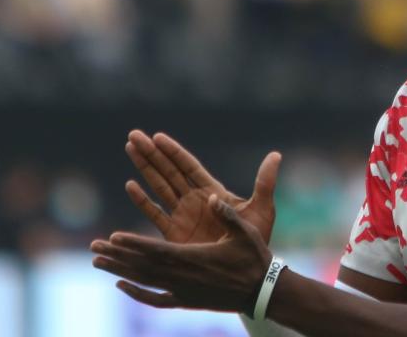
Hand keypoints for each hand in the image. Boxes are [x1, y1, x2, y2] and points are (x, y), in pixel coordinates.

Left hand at [91, 194, 271, 312]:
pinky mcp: (185, 301)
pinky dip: (136, 292)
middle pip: (143, 266)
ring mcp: (182, 291)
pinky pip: (155, 299)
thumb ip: (227, 214)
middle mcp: (183, 277)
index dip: (134, 244)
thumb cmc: (254, 258)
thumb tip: (212, 196)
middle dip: (117, 255)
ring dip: (119, 270)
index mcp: (195, 258)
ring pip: (144, 281)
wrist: (261, 292)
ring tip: (97, 262)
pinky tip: (120, 285)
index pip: (157, 251)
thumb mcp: (245, 232)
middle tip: (93, 247)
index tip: (112, 237)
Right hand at [125, 130, 281, 244]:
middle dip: (152, 154)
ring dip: (144, 168)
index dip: (173, 151)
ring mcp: (183, 215)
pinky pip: (155, 213)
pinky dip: (142, 200)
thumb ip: (264, 182)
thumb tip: (276, 154)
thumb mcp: (262, 208)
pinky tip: (130, 185)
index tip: (157, 136)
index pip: (189, 166)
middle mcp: (195, 199)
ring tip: (130, 149)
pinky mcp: (175, 234)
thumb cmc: (258, 239)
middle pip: (169, 171)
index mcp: (213, 191)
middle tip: (134, 135)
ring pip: (159, 186)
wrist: (245, 271)